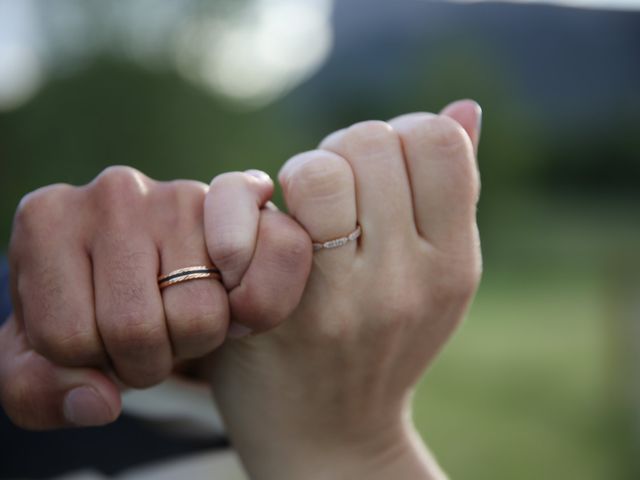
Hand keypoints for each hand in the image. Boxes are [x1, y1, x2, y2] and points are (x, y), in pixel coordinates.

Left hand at [0, 167, 310, 428]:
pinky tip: (232, 301)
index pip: (65, 337)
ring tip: (181, 318)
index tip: (96, 343)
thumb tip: (100, 401)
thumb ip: (37, 393)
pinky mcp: (243, 197)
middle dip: (145, 362)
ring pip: (200, 316)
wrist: (142, 265)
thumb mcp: (39, 356)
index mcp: (47, 220)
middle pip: (135, 329)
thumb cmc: (89, 309)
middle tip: (146, 340)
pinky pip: (276, 255)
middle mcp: (114, 191)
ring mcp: (182, 192)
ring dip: (196, 343)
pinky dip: (259, 305)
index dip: (87, 366)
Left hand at [206, 100, 481, 479]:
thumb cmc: (384, 345)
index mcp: (453, 265)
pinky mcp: (273, 315)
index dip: (400, 134)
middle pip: (369, 143)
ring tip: (302, 204)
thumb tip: (465, 107)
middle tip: (334, 185)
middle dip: (343, 149)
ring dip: (301, 172)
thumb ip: (452, 192)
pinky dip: (251, 203)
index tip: (382, 169)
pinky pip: (256, 211)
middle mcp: (405, 283)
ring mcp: (338, 302)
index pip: (434, 140)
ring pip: (316, 172)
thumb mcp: (438, 279)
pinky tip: (261, 231)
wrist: (329, 437)